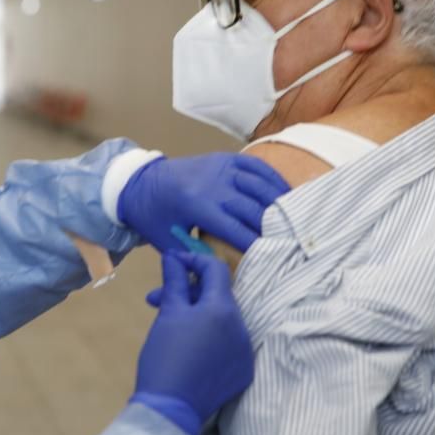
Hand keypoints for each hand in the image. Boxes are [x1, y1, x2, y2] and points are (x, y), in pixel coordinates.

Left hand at [117, 153, 289, 253]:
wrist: (140, 182)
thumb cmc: (154, 218)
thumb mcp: (169, 243)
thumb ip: (196, 258)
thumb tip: (224, 276)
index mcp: (196, 204)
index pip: (235, 229)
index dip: (256, 245)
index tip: (273, 259)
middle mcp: (212, 182)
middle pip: (252, 207)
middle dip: (272, 227)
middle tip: (291, 244)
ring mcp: (220, 166)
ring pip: (259, 184)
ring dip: (278, 203)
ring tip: (294, 222)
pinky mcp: (225, 157)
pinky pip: (256, 165)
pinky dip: (273, 179)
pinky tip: (285, 195)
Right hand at [131, 252, 253, 434]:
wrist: (170, 408)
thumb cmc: (165, 355)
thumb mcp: (168, 314)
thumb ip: (175, 281)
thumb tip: (173, 256)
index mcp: (223, 309)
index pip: (216, 270)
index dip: (193, 260)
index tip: (172, 263)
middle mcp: (242, 327)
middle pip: (218, 296)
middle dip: (189, 292)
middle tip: (157, 300)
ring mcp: (245, 351)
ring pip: (222, 320)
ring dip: (198, 315)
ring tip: (171, 326)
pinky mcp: (243, 372)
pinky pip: (228, 344)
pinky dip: (210, 338)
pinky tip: (188, 347)